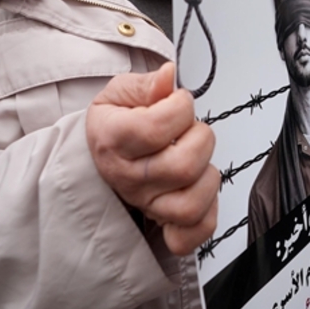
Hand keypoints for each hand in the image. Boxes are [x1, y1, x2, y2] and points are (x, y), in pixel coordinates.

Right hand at [87, 63, 218, 254]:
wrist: (102, 152)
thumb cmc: (116, 122)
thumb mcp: (120, 93)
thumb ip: (146, 84)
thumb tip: (168, 76)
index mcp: (113, 140)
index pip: (156, 129)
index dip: (181, 107)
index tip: (178, 101)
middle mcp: (128, 178)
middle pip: (183, 167)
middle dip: (200, 138)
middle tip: (191, 130)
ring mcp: (146, 204)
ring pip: (191, 204)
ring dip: (207, 175)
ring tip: (197, 158)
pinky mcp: (163, 223)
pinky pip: (192, 232)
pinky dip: (207, 214)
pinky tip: (200, 189)